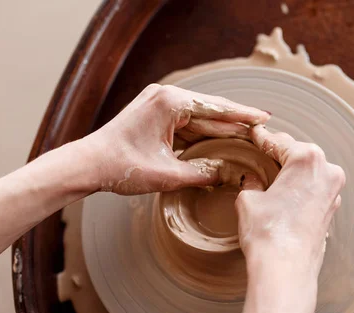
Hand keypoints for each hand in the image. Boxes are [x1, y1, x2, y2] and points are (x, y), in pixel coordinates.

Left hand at [79, 84, 270, 194]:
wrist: (88, 164)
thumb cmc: (121, 166)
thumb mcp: (168, 174)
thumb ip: (203, 174)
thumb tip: (230, 176)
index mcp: (170, 102)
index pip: (217, 108)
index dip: (243, 115)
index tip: (265, 117)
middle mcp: (165, 96)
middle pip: (210, 111)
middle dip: (235, 122)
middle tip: (262, 129)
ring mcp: (158, 103)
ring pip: (199, 118)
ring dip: (220, 129)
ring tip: (247, 136)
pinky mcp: (154, 114)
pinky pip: (185, 123)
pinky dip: (202, 133)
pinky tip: (220, 140)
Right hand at [236, 126, 344, 273]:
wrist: (285, 269)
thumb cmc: (268, 233)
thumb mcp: (249, 199)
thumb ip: (251, 182)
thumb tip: (251, 180)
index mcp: (307, 159)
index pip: (279, 141)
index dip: (262, 137)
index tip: (255, 133)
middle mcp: (327, 172)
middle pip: (299, 154)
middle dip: (279, 153)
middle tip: (260, 150)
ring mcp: (333, 193)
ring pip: (309, 172)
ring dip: (291, 171)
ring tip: (270, 174)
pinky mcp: (331, 211)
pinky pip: (313, 190)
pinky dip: (299, 188)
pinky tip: (283, 195)